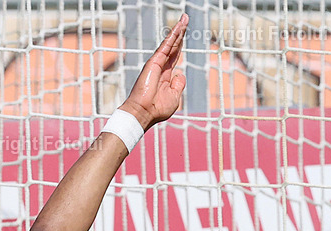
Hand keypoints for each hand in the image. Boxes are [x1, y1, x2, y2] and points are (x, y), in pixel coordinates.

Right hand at [120, 14, 187, 129]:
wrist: (144, 112)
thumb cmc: (157, 108)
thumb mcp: (175, 97)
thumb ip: (178, 85)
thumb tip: (180, 74)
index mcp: (167, 75)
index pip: (176, 56)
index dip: (180, 44)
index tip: (185, 34)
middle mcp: (162, 67)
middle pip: (174, 46)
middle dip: (180, 33)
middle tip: (185, 19)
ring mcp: (158, 63)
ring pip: (170, 44)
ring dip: (178, 31)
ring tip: (185, 19)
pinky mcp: (154, 62)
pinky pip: (166, 47)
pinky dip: (172, 37)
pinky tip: (178, 28)